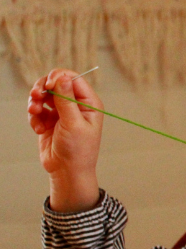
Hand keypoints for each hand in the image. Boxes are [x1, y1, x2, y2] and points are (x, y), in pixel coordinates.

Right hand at [28, 68, 103, 211]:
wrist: (67, 171)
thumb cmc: (78, 150)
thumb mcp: (73, 123)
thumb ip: (66, 99)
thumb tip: (63, 77)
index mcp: (89, 103)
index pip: (73, 78)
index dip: (58, 77)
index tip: (48, 85)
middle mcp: (76, 104)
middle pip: (55, 82)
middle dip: (43, 88)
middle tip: (35, 96)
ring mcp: (62, 111)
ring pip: (44, 94)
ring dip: (35, 102)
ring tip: (34, 112)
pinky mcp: (49, 119)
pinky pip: (37, 109)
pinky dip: (34, 117)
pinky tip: (38, 129)